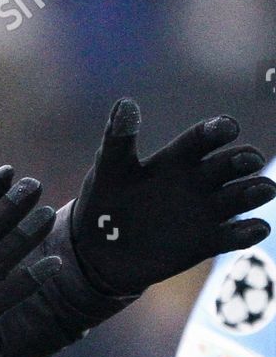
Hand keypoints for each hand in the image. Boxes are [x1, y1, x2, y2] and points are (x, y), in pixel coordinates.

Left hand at [71, 99, 275, 295]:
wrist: (98, 252)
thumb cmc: (102, 202)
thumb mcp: (108, 170)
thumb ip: (118, 140)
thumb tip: (125, 104)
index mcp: (174, 159)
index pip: (201, 139)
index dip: (216, 130)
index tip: (228, 127)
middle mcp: (196, 181)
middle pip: (229, 165)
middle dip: (243, 160)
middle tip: (249, 160)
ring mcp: (204, 212)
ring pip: (239, 196)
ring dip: (254, 191)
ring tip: (265, 189)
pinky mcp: (206, 242)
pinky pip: (233, 236)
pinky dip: (248, 232)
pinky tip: (256, 228)